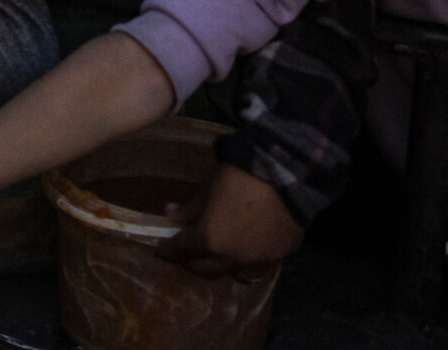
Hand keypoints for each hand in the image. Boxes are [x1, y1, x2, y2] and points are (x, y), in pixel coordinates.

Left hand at [161, 165, 302, 277]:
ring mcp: (260, 260)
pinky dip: (248, 261)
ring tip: (216, 256)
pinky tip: (245, 250)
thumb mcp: (208, 188)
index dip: (168, 251)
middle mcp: (234, 258)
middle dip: (191, 264)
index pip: (182, 252)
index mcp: (210, 240)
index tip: (160, 250)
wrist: (287, 173)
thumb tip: (171, 215)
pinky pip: (260, 266)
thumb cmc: (240, 176)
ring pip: (236, 274)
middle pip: (207, 270)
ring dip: (222, 267)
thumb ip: (190, 207)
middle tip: (184, 254)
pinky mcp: (281, 255)